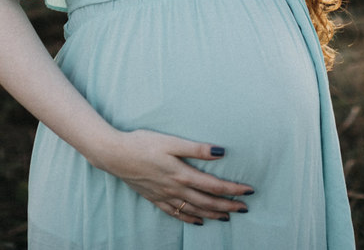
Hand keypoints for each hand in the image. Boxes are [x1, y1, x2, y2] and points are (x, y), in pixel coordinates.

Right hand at [94, 129, 253, 224]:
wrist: (114, 155)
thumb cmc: (142, 143)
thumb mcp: (171, 141)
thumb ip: (196, 148)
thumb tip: (221, 152)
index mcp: (182, 173)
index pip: (214, 185)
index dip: (233, 189)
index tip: (249, 191)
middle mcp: (175, 188)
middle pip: (207, 201)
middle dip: (228, 206)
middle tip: (245, 208)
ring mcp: (165, 196)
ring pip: (194, 209)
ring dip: (213, 214)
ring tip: (227, 217)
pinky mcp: (155, 198)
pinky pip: (176, 213)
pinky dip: (189, 218)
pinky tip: (198, 221)